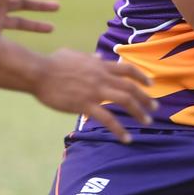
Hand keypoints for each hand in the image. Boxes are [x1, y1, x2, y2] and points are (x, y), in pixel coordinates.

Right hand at [34, 49, 155, 142]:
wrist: (38, 72)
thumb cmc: (52, 63)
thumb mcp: (73, 55)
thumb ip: (89, 57)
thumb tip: (98, 57)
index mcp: (99, 66)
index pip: (126, 70)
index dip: (141, 77)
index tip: (151, 84)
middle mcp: (101, 77)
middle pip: (130, 88)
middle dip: (145, 98)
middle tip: (155, 108)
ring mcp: (95, 91)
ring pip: (124, 101)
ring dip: (139, 112)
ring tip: (147, 122)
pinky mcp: (85, 105)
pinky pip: (107, 119)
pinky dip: (119, 130)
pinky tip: (127, 139)